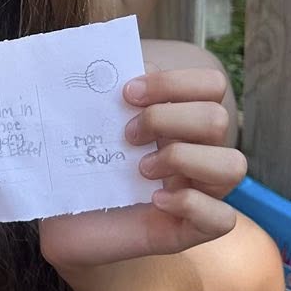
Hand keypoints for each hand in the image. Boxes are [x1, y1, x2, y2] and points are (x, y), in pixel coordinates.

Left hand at [39, 62, 244, 268]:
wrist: (56, 220)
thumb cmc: (78, 165)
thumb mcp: (90, 119)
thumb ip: (109, 84)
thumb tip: (132, 59)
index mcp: (181, 120)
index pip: (211, 84)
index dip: (173, 82)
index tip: (127, 93)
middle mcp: (198, 153)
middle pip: (219, 119)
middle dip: (168, 120)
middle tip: (127, 134)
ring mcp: (198, 193)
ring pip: (233, 166)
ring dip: (184, 159)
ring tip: (142, 169)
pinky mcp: (187, 231)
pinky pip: (223, 219)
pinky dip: (191, 204)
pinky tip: (155, 200)